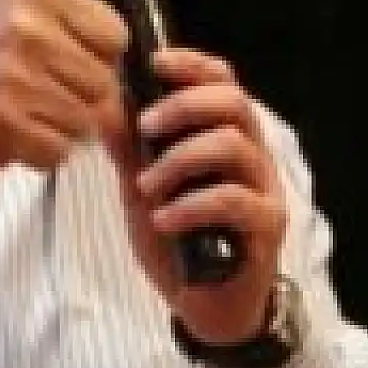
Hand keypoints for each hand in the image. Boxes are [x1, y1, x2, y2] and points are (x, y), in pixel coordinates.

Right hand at [0, 0, 129, 179]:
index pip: (114, 38)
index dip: (94, 52)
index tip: (58, 48)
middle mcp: (24, 30)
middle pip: (102, 81)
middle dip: (80, 92)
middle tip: (42, 83)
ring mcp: (10, 79)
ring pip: (85, 118)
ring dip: (64, 123)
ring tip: (31, 105)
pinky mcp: (1, 125)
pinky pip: (60, 149)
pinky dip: (45, 151)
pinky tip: (18, 131)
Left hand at [109, 49, 288, 344]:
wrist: (204, 304)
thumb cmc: (179, 238)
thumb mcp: (142, 188)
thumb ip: (127, 148)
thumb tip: (102, 103)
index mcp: (225, 135)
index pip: (222, 80)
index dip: (191, 65)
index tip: (154, 63)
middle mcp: (251, 155)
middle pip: (233, 102)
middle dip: (184, 106)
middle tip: (146, 127)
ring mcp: (263, 189)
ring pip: (234, 145)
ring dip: (180, 160)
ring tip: (148, 187)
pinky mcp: (265, 226)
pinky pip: (235, 200)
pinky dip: (192, 205)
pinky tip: (164, 220)